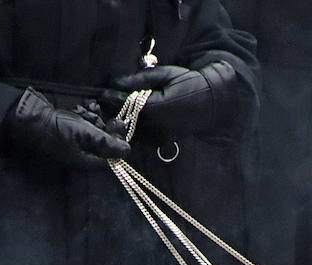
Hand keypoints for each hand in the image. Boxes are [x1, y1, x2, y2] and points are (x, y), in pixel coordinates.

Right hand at [4, 88, 129, 168]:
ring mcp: (74, 140)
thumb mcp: (83, 134)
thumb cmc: (54, 128)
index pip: (110, 157)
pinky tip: (85, 106)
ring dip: (95, 118)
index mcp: (85, 160)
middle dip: (106, 127)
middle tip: (109, 116)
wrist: (25, 116)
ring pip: (94, 129)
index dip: (117, 142)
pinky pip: (84, 122)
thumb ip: (106, 142)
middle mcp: (81, 153)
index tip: (120, 126)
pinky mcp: (68, 128)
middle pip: (104, 142)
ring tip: (89, 109)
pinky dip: (86, 114)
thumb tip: (127, 151)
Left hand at [106, 61, 240, 135]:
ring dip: (121, 122)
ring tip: (112, 111)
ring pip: (130, 132)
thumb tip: (115, 81)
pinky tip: (129, 120)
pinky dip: (133, 130)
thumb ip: (139, 80)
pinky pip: (140, 137)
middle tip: (101, 103)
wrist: (211, 103)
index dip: (110, 98)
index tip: (101, 92)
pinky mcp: (161, 142)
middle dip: (113, 112)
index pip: (125, 104)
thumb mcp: (165, 75)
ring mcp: (159, 137)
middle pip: (124, 120)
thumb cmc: (189, 83)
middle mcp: (156, 126)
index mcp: (156, 108)